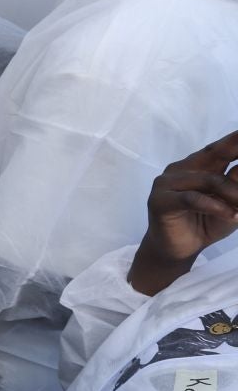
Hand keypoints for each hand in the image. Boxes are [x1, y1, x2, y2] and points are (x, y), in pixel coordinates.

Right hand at [128, 131, 237, 294]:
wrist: (177, 250)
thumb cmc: (205, 223)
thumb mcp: (230, 202)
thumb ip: (236, 183)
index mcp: (199, 165)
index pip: (221, 148)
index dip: (235, 140)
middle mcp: (182, 168)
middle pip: (215, 154)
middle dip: (236, 149)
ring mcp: (167, 182)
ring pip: (209, 180)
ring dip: (234, 195)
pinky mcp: (160, 201)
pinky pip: (192, 199)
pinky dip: (215, 206)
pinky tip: (231, 215)